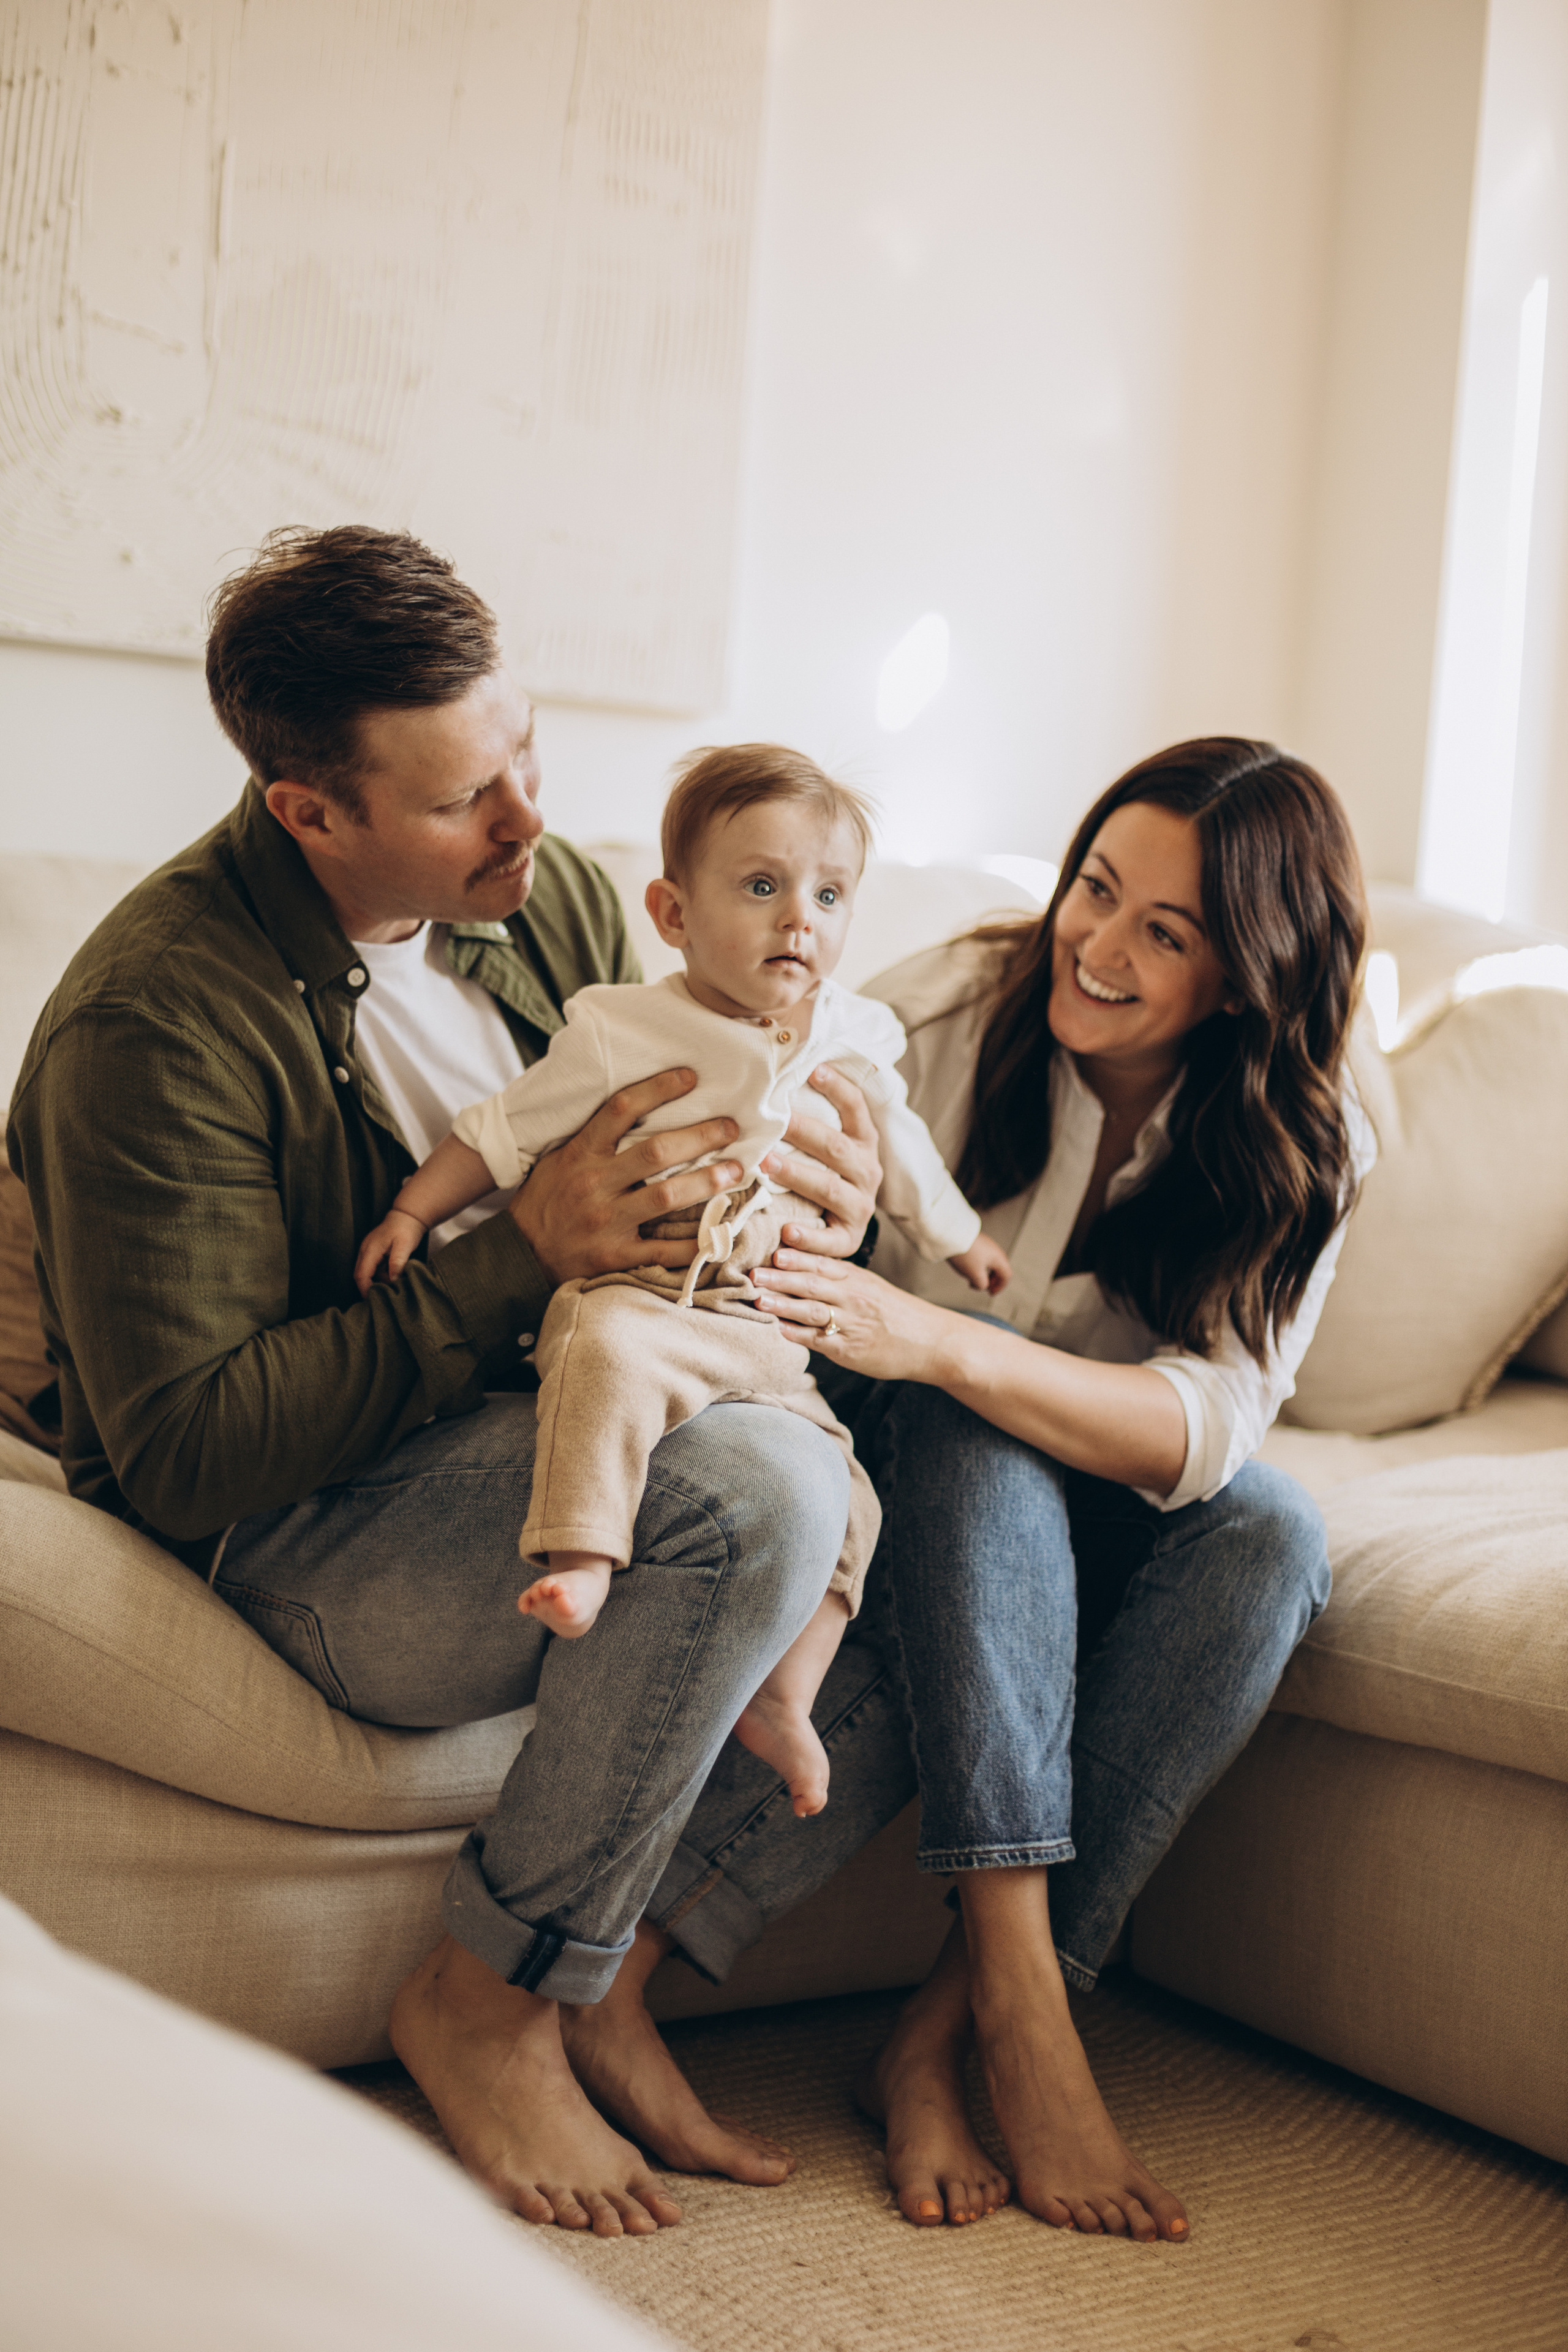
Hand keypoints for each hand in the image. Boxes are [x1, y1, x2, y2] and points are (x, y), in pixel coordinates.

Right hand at [355, 1208, 426, 1295]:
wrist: (408, 1215)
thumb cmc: (406, 1229)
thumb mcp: (404, 1246)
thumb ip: (397, 1263)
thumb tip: (393, 1281)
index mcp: (370, 1250)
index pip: (361, 1275)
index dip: (365, 1289)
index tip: (373, 1300)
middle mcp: (365, 1250)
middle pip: (360, 1275)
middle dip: (368, 1287)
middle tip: (381, 1298)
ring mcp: (368, 1251)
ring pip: (367, 1272)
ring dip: (377, 1281)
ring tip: (392, 1286)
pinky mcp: (374, 1252)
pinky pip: (373, 1268)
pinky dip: (381, 1274)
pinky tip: (393, 1276)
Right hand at [509, 1067, 743, 1284]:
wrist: (517, 1255)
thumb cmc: (544, 1201)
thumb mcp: (558, 1159)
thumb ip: (592, 1137)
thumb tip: (632, 1107)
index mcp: (581, 1153)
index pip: (621, 1109)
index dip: (658, 1089)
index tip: (691, 1077)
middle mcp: (595, 1183)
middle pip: (656, 1152)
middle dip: (701, 1136)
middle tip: (732, 1127)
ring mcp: (606, 1221)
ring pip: (666, 1197)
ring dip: (707, 1182)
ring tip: (735, 1171)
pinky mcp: (614, 1256)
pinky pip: (663, 1250)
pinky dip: (694, 1243)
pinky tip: (719, 1232)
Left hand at [749, 1251, 954, 1385]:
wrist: (931, 1341)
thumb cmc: (896, 1313)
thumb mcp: (871, 1287)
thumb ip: (839, 1278)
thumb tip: (800, 1267)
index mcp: (856, 1278)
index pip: (822, 1263)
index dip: (798, 1255)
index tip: (775, 1246)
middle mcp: (853, 1297)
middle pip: (812, 1283)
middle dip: (781, 1278)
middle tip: (753, 1272)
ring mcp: (851, 1324)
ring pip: (813, 1310)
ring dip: (783, 1304)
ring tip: (758, 1299)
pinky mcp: (849, 1350)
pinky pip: (819, 1340)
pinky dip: (797, 1334)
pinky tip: (778, 1329)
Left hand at [761, 1065, 881, 1259]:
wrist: (845, 1227)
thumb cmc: (825, 1174)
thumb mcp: (827, 1147)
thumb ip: (811, 1120)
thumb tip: (773, 1077)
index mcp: (863, 1142)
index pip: (855, 1108)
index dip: (838, 1088)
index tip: (813, 1069)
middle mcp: (867, 1171)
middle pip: (835, 1147)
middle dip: (802, 1133)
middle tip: (770, 1123)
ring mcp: (860, 1206)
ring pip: (829, 1189)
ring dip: (796, 1176)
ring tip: (765, 1165)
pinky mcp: (849, 1238)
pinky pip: (830, 1241)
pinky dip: (808, 1239)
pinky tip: (785, 1234)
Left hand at [949, 1233, 1010, 1295]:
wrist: (952, 1235)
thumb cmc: (965, 1255)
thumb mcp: (975, 1275)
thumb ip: (982, 1284)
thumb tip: (983, 1285)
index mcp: (999, 1259)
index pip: (1006, 1275)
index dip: (1000, 1287)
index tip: (990, 1293)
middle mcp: (995, 1250)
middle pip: (999, 1268)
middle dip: (991, 1280)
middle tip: (982, 1287)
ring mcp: (987, 1244)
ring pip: (989, 1263)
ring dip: (983, 1273)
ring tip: (971, 1279)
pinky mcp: (978, 1241)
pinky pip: (982, 1256)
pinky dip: (978, 1265)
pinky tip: (967, 1268)